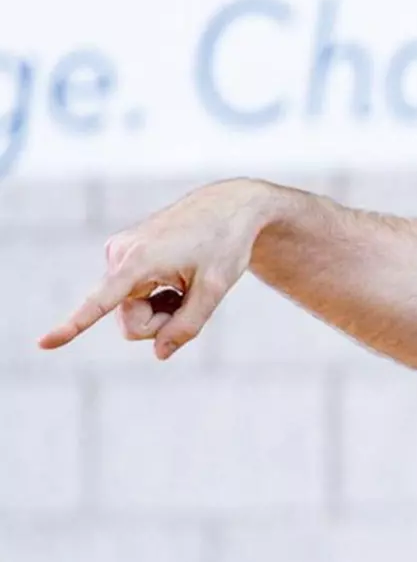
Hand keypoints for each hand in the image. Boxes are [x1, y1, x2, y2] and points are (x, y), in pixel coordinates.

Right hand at [39, 179, 271, 360]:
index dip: (72, 326)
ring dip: (160, 309)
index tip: (43, 344)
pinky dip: (156, 296)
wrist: (227, 208)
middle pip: (129, 322)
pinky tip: (176, 278)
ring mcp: (118, 253)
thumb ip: (187, 326)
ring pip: (130, 310)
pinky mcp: (123, 255)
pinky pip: (132, 295)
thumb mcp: (214, 290)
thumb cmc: (224, 246)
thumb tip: (159, 353)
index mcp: (138, 261)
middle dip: (159, 323)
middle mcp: (119, 254)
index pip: (100, 302)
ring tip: (184, 284)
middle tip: (188, 301)